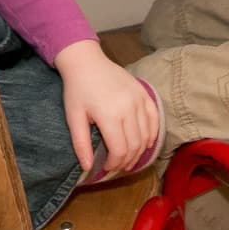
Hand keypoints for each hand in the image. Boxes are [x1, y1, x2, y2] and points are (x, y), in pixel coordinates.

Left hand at [54, 40, 159, 173]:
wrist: (86, 62)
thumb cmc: (77, 90)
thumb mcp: (73, 117)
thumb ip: (81, 144)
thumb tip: (88, 168)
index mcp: (110, 116)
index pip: (120, 150)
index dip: (115, 164)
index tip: (107, 167)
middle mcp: (128, 108)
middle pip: (135, 145)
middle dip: (127, 161)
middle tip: (118, 166)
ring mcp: (139, 99)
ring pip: (146, 134)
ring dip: (140, 151)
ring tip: (130, 158)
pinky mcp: (143, 92)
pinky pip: (154, 118)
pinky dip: (153, 133)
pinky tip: (146, 143)